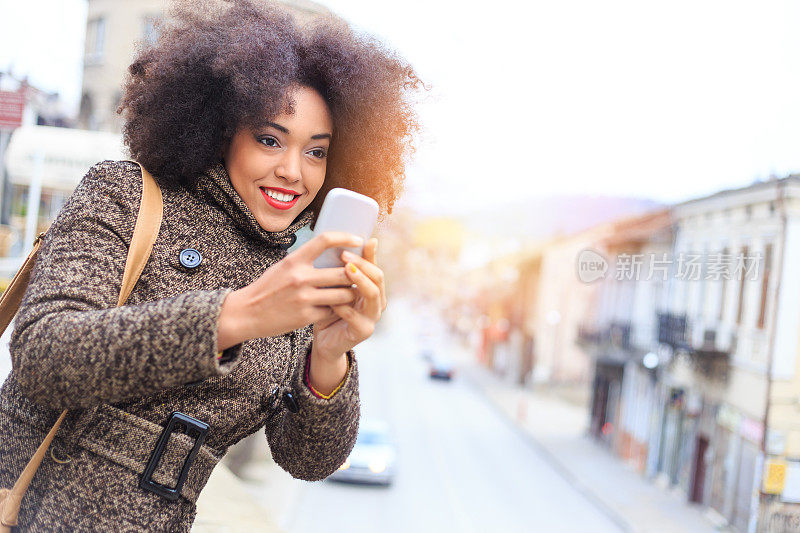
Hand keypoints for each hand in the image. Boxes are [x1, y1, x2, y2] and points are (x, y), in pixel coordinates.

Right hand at [217, 232, 362, 348]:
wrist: (247, 313)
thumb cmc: (268, 288)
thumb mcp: (284, 266)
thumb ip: (305, 260)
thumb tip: (331, 252)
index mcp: (294, 260)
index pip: (325, 240)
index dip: (346, 237)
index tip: (358, 240)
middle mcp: (300, 277)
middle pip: (342, 271)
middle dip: (355, 275)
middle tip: (360, 275)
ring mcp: (304, 298)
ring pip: (343, 294)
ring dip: (351, 294)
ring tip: (352, 292)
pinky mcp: (305, 317)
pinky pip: (332, 311)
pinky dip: (337, 309)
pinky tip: (336, 308)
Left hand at [311, 238, 386, 361]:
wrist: (325, 340)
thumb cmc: (331, 309)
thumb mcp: (338, 286)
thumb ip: (345, 268)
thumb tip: (349, 243)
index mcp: (374, 289)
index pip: (375, 267)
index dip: (366, 255)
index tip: (351, 243)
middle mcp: (378, 302)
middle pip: (378, 278)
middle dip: (362, 265)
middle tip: (344, 256)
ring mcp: (373, 318)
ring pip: (373, 295)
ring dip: (359, 281)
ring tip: (345, 270)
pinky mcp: (363, 331)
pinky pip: (355, 316)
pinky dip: (343, 306)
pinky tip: (331, 298)